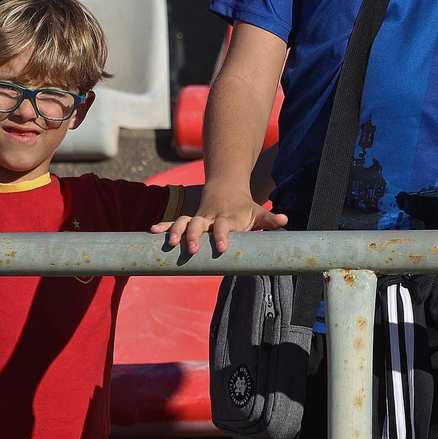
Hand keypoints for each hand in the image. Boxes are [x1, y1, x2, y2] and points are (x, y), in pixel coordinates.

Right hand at [154, 185, 288, 254]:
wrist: (227, 188)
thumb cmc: (244, 208)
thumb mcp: (257, 212)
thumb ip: (269, 219)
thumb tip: (285, 221)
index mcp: (226, 218)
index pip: (224, 227)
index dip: (222, 236)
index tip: (222, 248)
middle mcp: (209, 218)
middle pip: (198, 224)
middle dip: (193, 236)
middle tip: (190, 249)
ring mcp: (197, 218)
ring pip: (183, 222)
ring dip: (175, 231)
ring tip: (169, 243)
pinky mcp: (188, 220)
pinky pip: (173, 222)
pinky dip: (164, 227)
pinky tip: (152, 233)